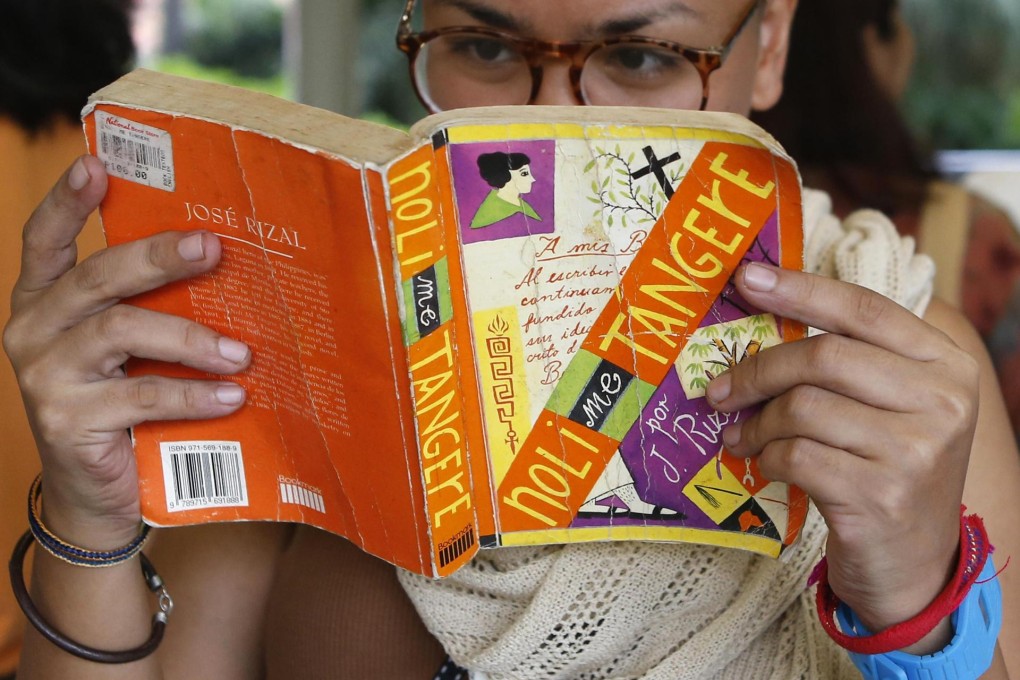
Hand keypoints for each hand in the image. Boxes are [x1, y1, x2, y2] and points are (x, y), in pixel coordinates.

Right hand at [2, 156, 251, 547]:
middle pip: (96, 277)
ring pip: (121, 332)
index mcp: (43, 301)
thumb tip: (221, 264)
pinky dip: (193, 393)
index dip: (67, 201)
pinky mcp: (67, 419)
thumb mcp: (126, 350)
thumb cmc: (122, 406)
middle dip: (158, 257)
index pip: (44, 240)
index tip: (96, 163)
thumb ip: (147, 308)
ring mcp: (45, 375)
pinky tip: (231, 395)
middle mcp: (32, 330)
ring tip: (241, 351)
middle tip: (211, 247)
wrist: (96, 492)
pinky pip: (142, 394)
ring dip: (190, 337)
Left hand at [706, 262, 976, 648]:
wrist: (915, 563)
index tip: (747, 277)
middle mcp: (941, 402)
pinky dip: (767, 457)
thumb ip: (848, 362)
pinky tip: (762, 461)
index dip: (800, 289)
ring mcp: (916, 451)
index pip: (863, 309)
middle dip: (758, 370)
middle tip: (720, 390)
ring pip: (802, 408)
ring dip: (757, 422)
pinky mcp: (881, 495)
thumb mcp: (890, 407)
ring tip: (741, 434)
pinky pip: (796, 455)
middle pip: (822, 356)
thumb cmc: (887, 468)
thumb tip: (760, 313)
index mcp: (944, 364)